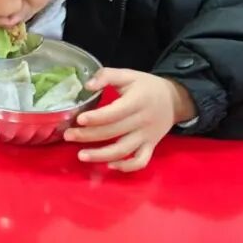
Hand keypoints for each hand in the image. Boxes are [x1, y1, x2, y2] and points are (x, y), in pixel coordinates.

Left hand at [63, 68, 195, 170]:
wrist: (174, 100)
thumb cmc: (146, 86)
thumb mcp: (128, 75)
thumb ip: (107, 75)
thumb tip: (87, 85)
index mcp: (137, 101)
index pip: (115, 112)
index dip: (96, 117)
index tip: (79, 119)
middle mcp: (142, 121)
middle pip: (114, 132)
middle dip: (89, 136)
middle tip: (68, 136)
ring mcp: (147, 137)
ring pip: (124, 151)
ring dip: (101, 156)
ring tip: (81, 156)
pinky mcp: (151, 147)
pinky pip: (140, 162)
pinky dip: (126, 167)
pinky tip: (109, 165)